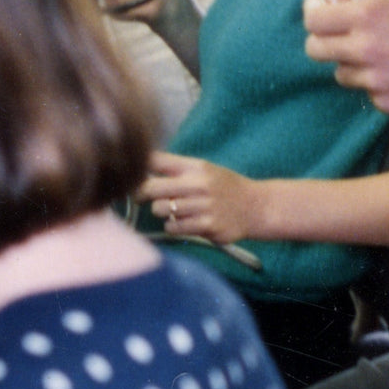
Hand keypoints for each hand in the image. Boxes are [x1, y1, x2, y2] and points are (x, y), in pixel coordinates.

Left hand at [138, 151, 262, 245]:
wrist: (256, 207)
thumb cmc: (223, 188)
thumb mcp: (203, 169)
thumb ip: (175, 168)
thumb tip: (139, 166)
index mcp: (195, 166)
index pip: (156, 161)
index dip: (138, 168)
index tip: (133, 175)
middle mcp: (199, 184)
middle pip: (151, 187)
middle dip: (140, 193)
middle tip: (139, 197)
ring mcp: (203, 205)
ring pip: (160, 209)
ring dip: (161, 212)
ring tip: (170, 210)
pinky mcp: (208, 226)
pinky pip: (174, 227)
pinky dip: (173, 226)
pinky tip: (183, 222)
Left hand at [302, 0, 388, 115]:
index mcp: (366, 16)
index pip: (312, 18)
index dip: (314, 11)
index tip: (322, 9)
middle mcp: (364, 49)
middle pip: (314, 49)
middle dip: (322, 39)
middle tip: (339, 33)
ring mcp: (374, 79)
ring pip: (340, 73)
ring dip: (350, 62)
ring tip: (378, 52)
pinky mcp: (387, 102)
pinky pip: (367, 91)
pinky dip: (376, 82)